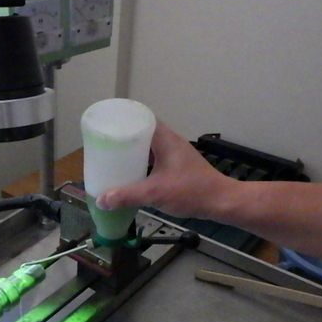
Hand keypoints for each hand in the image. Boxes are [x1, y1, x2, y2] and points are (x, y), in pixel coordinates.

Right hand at [96, 122, 232, 218]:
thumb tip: (101, 200)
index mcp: (165, 139)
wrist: (221, 202)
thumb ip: (127, 196)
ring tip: (114, 159)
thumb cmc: (191, 191)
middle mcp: (171, 143)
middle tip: (106, 145)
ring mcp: (175, 155)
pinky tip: (132, 175)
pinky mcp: (178, 167)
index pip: (143, 119)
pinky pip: (155, 160)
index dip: (124, 120)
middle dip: (124, 138)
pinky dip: (142, 164)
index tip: (108, 125)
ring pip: (149, 148)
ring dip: (133, 153)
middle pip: (143, 133)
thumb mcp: (155, 193)